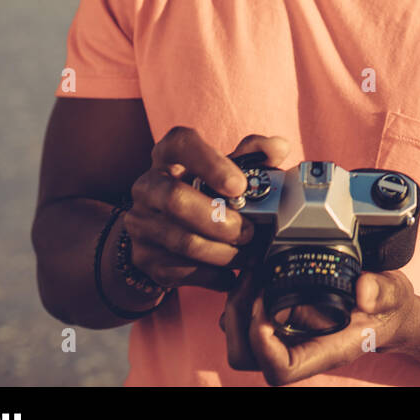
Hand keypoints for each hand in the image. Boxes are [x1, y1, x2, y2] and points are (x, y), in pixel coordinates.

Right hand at [123, 128, 291, 291]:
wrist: (163, 229)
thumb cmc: (204, 190)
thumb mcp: (226, 168)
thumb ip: (254, 154)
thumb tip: (278, 147)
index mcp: (170, 154)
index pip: (182, 144)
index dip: (212, 164)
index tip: (240, 186)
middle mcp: (148, 185)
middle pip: (176, 199)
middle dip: (220, 220)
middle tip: (249, 231)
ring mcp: (141, 222)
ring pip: (183, 241)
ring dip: (224, 253)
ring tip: (247, 255)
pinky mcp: (144, 256)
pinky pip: (182, 271)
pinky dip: (214, 275)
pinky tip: (231, 273)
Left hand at [220, 266, 417, 385]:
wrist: (388, 311)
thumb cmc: (388, 308)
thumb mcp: (394, 294)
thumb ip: (383, 292)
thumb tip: (363, 292)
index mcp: (324, 351)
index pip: (281, 369)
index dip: (262, 344)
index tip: (264, 305)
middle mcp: (300, 349)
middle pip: (248, 357)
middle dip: (238, 319)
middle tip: (251, 279)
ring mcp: (287, 338)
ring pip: (240, 342)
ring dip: (235, 307)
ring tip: (252, 272)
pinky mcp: (280, 323)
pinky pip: (245, 322)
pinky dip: (242, 299)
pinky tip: (257, 273)